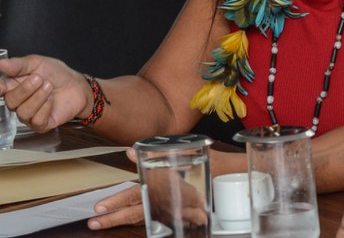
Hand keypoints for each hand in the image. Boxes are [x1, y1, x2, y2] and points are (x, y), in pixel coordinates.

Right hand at [0, 55, 89, 131]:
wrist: (77, 85)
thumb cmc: (57, 74)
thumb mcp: (38, 63)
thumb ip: (18, 65)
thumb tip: (0, 63)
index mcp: (13, 86)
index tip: (2, 85)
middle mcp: (18, 102)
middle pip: (10, 101)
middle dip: (26, 89)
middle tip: (40, 79)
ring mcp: (29, 115)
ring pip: (23, 112)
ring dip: (38, 97)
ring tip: (49, 87)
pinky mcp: (41, 124)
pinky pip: (36, 120)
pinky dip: (45, 108)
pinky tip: (52, 100)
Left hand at [88, 148, 207, 230]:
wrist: (219, 176)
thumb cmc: (199, 166)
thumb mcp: (178, 157)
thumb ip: (154, 154)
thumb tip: (130, 151)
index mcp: (161, 187)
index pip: (135, 195)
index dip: (117, 202)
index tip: (100, 207)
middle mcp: (160, 201)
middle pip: (133, 212)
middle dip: (113, 219)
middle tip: (94, 222)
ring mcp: (164, 210)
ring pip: (138, 217)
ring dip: (119, 221)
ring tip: (100, 223)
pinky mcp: (167, 212)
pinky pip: (148, 218)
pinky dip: (134, 219)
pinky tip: (121, 220)